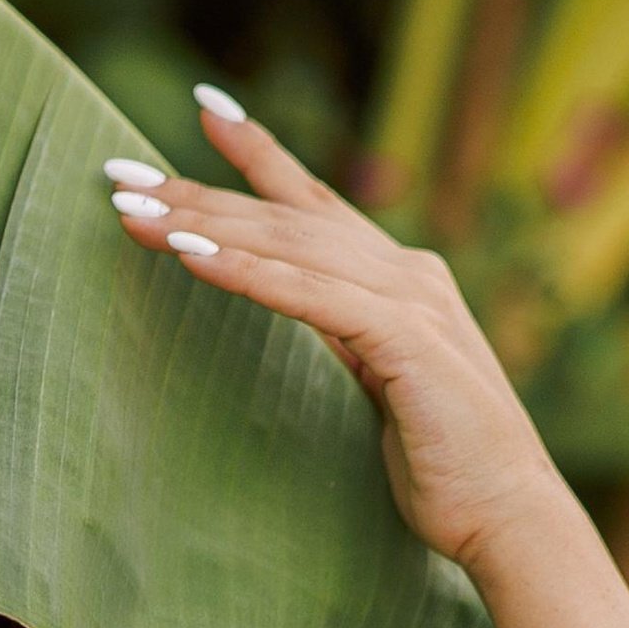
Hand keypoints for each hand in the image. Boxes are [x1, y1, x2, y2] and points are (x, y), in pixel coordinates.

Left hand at [106, 94, 569, 573]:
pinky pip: (311, 295)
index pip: (316, 200)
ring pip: (290, 244)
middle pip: (285, 215)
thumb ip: (347, 335)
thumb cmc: (444, 466)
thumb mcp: (382, 385)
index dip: (259, 153)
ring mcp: (413, 299)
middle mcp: (409, 272)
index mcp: (402, 279)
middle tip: (118, 173)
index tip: (203, 111)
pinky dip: (250, 272)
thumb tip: (298, 306)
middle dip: (198, 192)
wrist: (511, 516)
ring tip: (134, 212)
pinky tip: (192, 257)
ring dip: (206, 225)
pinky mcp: (408, 339)